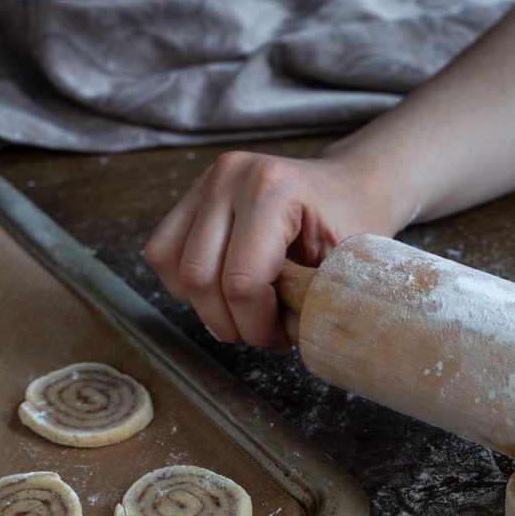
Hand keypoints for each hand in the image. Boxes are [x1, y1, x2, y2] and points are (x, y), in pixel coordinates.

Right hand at [144, 150, 395, 351]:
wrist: (347, 185)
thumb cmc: (352, 225)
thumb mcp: (345, 265)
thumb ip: (312, 302)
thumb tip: (277, 338)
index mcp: (274, 190)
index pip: (241, 281)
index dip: (257, 325)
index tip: (281, 337)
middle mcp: (230, 177)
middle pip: (200, 278)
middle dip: (230, 322)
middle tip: (264, 332)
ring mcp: (205, 182)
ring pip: (174, 268)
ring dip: (206, 307)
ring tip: (246, 312)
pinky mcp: (191, 194)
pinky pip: (162, 253)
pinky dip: (186, 286)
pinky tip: (223, 291)